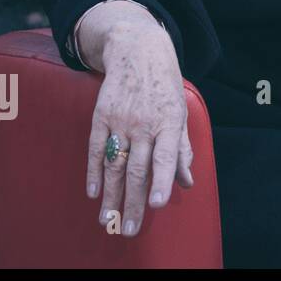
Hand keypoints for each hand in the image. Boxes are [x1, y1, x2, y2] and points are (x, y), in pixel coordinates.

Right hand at [77, 0, 193, 237]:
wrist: (138, 51)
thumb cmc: (165, 87)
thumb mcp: (181, 113)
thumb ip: (182, 149)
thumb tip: (187, 183)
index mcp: (169, 123)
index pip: (165, 157)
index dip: (161, 181)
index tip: (156, 205)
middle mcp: (145, 123)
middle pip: (136, 168)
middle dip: (132, 202)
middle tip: (128, 229)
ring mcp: (121, 119)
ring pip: (114, 164)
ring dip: (111, 196)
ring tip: (108, 221)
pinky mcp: (101, 115)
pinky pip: (96, 149)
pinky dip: (94, 173)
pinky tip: (94, 193)